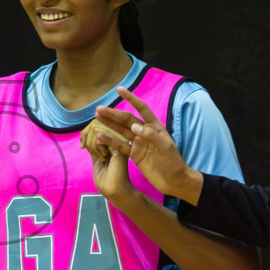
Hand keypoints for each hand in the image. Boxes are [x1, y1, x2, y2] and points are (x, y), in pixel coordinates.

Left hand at [80, 120, 137, 202]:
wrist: (114, 191)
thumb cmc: (105, 179)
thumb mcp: (96, 158)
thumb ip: (94, 145)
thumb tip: (87, 132)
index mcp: (114, 140)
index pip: (96, 124)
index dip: (85, 132)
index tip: (82, 146)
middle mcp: (118, 138)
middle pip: (96, 124)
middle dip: (87, 136)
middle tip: (90, 151)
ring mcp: (120, 141)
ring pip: (98, 129)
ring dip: (92, 144)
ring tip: (101, 157)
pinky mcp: (120, 146)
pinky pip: (102, 137)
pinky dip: (96, 146)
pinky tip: (103, 157)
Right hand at [94, 86, 200, 201]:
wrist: (173, 180)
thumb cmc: (173, 162)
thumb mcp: (165, 146)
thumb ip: (150, 135)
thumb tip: (134, 126)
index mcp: (154, 126)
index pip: (141, 108)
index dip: (131, 98)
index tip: (119, 90)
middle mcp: (144, 132)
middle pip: (126, 119)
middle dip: (113, 113)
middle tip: (99, 109)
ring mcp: (138, 143)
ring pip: (121, 131)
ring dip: (109, 124)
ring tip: (97, 118)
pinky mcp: (133, 154)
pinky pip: (120, 145)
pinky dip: (110, 141)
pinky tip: (101, 136)